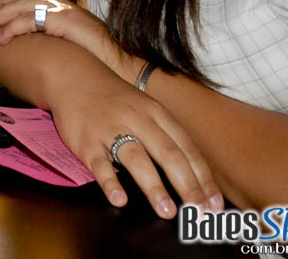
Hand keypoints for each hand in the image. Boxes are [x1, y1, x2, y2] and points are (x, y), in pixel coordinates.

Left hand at [0, 0, 124, 72]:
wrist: (118, 61)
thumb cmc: (93, 54)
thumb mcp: (67, 36)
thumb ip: (49, 30)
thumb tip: (27, 36)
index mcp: (61, 2)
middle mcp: (61, 1)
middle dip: (0, 3)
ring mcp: (62, 9)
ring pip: (22, 6)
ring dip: (1, 18)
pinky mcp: (63, 21)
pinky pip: (31, 20)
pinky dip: (13, 28)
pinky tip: (4, 39)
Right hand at [48, 70, 223, 218]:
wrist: (72, 75)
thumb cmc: (115, 99)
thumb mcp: (146, 107)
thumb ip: (166, 135)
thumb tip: (194, 175)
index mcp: (156, 113)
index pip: (186, 148)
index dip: (203, 177)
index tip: (214, 204)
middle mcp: (136, 120)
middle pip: (168, 154)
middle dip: (187, 186)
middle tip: (200, 212)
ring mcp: (110, 130)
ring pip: (136, 159)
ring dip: (154, 187)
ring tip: (167, 212)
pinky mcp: (86, 141)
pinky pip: (99, 164)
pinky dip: (110, 183)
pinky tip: (120, 200)